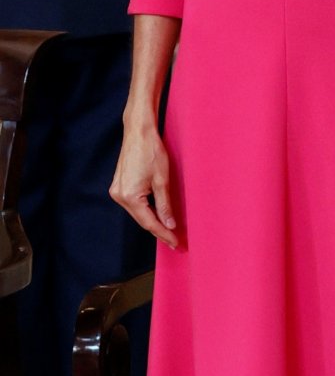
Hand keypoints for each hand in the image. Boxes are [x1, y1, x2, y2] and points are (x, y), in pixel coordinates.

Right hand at [110, 121, 180, 248]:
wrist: (138, 132)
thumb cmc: (151, 152)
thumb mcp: (162, 180)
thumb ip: (165, 205)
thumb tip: (169, 225)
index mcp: (129, 196)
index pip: (149, 222)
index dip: (163, 234)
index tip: (176, 243)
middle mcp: (119, 196)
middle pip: (142, 219)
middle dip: (159, 230)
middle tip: (175, 241)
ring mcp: (117, 191)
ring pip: (138, 212)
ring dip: (152, 221)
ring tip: (169, 231)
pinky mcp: (119, 186)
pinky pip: (134, 204)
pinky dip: (146, 210)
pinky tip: (157, 214)